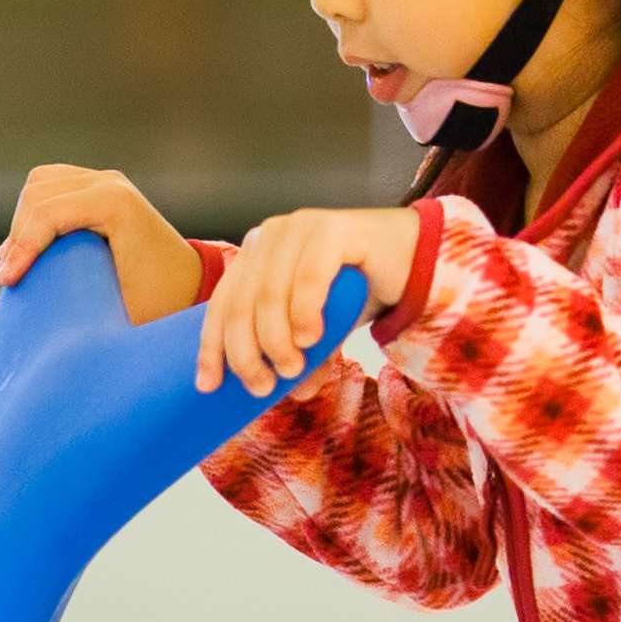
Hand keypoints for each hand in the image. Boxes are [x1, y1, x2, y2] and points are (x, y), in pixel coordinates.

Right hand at [0, 164, 203, 320]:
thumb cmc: (159, 303)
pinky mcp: (98, 185)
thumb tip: (31, 328)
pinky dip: (33, 211)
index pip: (48, 212)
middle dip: (18, 236)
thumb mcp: (123, 310)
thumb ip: (78, 307)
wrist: (188, 284)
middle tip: (8, 277)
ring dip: (22, 221)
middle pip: (38, 194)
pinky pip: (50, 184)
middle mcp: (111, 183)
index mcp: (117, 204)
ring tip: (16, 260)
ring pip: (39, 184)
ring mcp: (105, 179)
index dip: (21, 246)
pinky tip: (30, 243)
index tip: (5, 282)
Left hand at [194, 205, 414, 395]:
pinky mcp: (332, 228)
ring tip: (293, 369)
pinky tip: (311, 339)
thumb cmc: (358, 291)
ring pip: (270, 296)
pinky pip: (309, 279)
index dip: (212, 347)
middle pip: (241, 305)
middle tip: (263, 387)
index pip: (222, 305)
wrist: (411, 257)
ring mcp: (299, 227)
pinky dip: (305, 314)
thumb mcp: (323, 330)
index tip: (209, 386)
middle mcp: (270, 236)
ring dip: (277, 342)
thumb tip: (295, 393)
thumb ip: (306, 354)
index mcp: (255, 255)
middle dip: (247, 354)